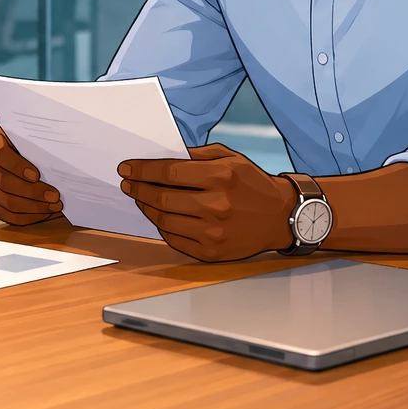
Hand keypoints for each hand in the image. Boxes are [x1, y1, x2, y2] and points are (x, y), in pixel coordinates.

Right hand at [0, 126, 62, 225]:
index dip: (18, 166)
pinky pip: (7, 214)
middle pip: (5, 182)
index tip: (36, 175)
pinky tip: (44, 214)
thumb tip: (58, 157)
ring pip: (6, 201)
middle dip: (32, 192)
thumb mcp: (34, 136)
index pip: (1, 155)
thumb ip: (40, 144)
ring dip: (33, 207)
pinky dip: (27, 217)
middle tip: (54, 196)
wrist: (24, 150)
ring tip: (53, 206)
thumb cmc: (32, 142)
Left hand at [119, 144, 296, 261]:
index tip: (126, 167)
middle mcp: (216, 206)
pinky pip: (174, 239)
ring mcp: (213, 232)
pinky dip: (161, 227)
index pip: (169, 173)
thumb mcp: (230, 158)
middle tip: (127, 183)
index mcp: (220, 177)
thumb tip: (165, 156)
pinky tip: (158, 215)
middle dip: (138, 188)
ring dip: (147, 207)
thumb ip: (197, 155)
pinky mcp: (211, 252)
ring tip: (140, 197)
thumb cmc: (253, 183)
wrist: (281, 217)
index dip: (143, 170)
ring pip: (164, 220)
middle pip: (162, 197)